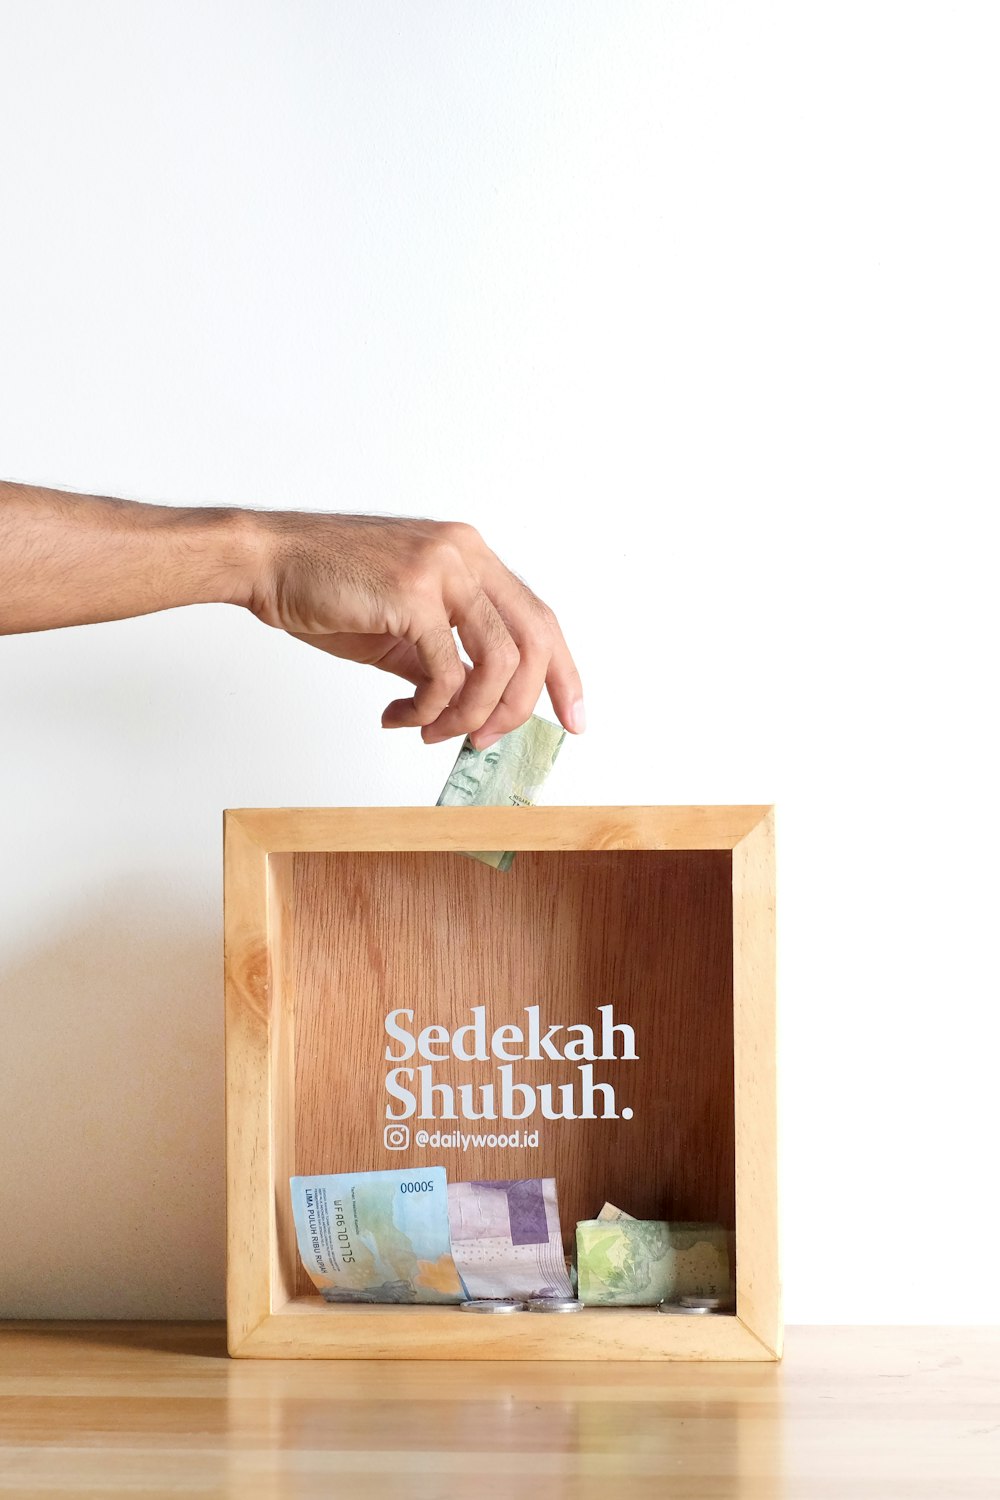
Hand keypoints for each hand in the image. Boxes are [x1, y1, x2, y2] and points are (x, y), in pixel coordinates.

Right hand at [242, 512, 583, 748]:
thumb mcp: (402, 625)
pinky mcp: (411, 596)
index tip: (573, 719)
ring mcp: (441, 570)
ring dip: (472, 714)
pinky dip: (429, 709)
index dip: (564, 674)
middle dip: (521, 705)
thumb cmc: (327, 589)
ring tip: (436, 733)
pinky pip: (446, 672)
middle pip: (535, 640)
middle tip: (488, 741)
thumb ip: (444, 657)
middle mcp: (466, 554)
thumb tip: (475, 708)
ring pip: (498, 661)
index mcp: (471, 555)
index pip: (539, 619)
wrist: (267, 561)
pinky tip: (400, 717)